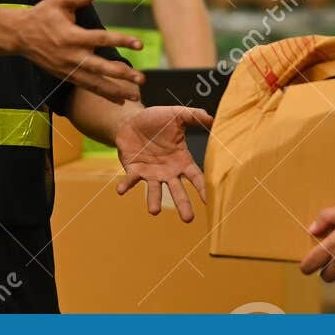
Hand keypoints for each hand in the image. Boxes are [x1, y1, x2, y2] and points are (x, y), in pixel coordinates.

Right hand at [12, 0, 143, 102]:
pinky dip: (103, 95)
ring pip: (95, 83)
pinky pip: (87, 87)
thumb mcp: (57, 1)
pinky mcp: (66, 76)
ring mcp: (69, 69)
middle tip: (141, 79)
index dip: (121, 41)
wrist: (19, 35)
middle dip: (122, 75)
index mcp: (72, 36)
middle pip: (101, 68)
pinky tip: (119, 100)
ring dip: (116, 91)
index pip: (101, 39)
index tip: (140, 45)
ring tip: (135, 96)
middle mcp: (72, 56)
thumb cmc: (41, 15)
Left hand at [113, 106, 212, 222]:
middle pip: (177, 191)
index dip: (202, 189)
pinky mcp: (134, 170)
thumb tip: (213, 118)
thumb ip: (193, 116)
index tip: (209, 202)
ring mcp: (151, 173)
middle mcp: (168, 172)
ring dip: (154, 200)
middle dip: (182, 204)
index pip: (195, 177)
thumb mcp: (176, 114)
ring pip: (154, 190)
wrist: (131, 121)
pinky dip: (125, 185)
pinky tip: (121, 190)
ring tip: (154, 211)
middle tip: (188, 219)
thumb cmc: (156, 120)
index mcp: (182, 161)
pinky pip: (130, 180)